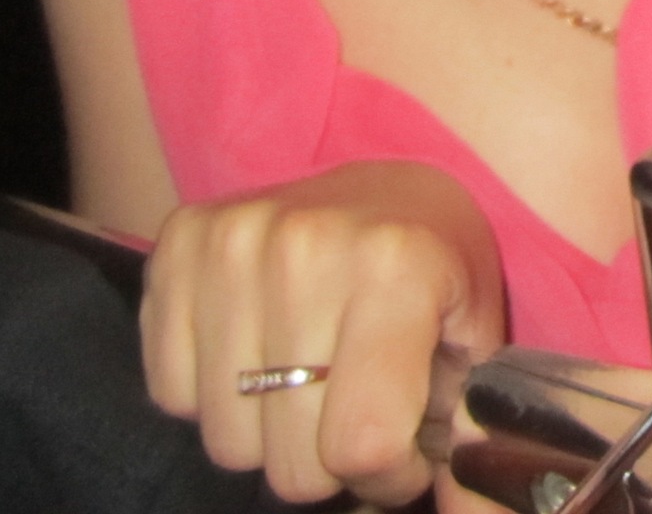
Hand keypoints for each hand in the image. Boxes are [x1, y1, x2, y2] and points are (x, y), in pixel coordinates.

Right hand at [141, 160, 505, 506]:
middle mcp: (305, 246)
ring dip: (271, 430)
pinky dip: (215, 396)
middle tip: (359, 407)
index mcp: (395, 265)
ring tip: (314, 374)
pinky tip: (262, 347)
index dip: (389, 473)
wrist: (388, 178)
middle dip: (331, 459)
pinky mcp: (178, 244)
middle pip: (288, 461)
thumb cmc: (438, 265)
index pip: (360, 445)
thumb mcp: (478, 341)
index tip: (405, 446)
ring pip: (227, 441)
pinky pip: (173, 395)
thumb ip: (474, 433)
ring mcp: (232, 241)